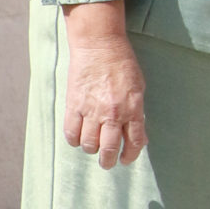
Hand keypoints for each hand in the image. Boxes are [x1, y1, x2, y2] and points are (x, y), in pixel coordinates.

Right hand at [62, 4, 146, 166]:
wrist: (99, 45)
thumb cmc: (122, 64)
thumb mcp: (138, 87)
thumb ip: (137, 112)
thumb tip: (139, 136)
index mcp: (132, 108)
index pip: (135, 142)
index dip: (131, 155)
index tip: (126, 159)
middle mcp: (112, 113)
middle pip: (109, 149)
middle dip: (109, 161)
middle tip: (108, 163)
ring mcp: (91, 110)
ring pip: (88, 144)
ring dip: (92, 149)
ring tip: (94, 146)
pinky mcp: (73, 105)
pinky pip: (71, 133)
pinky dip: (74, 140)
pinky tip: (78, 137)